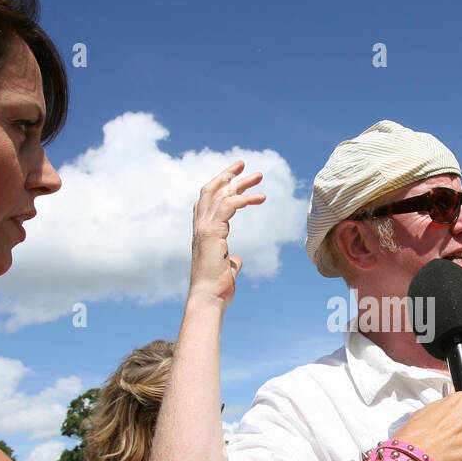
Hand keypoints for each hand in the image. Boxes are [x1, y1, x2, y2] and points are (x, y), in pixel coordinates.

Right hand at [189, 161, 265, 308]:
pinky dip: (245, 198)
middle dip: (228, 174)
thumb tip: (236, 260)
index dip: (219, 183)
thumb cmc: (216, 287)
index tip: (234, 174)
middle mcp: (200, 226)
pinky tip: (261, 197)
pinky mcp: (212, 232)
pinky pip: (229, 205)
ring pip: (221, 193)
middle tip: (244, 164)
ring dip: (241, 182)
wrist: (208, 297)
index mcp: (202, 231)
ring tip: (259, 176)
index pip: (207, 199)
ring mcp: (204, 228)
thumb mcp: (226, 270)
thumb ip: (230, 261)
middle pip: (212, 190)